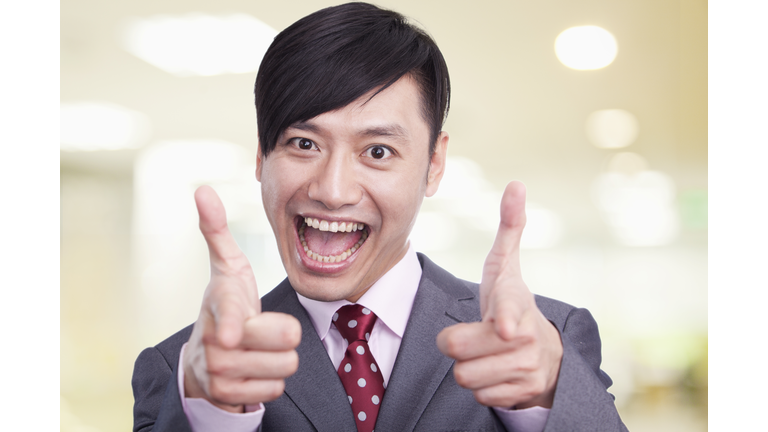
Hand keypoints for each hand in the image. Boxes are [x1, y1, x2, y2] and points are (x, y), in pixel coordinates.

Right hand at [183, 186, 301, 412]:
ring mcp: (218, 371)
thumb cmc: (226, 305)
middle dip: (284, 335)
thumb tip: (202, 189)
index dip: (235, 324)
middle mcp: (214, 340)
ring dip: (279, 360)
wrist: (203, 358)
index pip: (230, 312)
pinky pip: (275, 390)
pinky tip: (255, 372)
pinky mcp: (226, 396)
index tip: (233, 335)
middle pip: (284, 339)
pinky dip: (271, 382)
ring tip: (260, 350)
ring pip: (285, 367)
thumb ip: (217, 231)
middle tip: (265, 330)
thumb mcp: (227, 269)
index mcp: (219, 304)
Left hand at [437, 181, 562, 408]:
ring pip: (464, 377)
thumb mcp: (506, 267)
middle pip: (458, 349)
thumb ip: (509, 227)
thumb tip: (516, 184)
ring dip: (468, 367)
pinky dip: (482, 387)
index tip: (506, 329)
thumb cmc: (512, 303)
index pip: (510, 311)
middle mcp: (526, 338)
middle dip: (456, 344)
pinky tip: (496, 372)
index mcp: (516, 304)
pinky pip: (478, 397)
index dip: (505, 319)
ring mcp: (526, 369)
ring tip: (486, 353)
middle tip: (474, 334)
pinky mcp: (520, 395)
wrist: (547, 354)